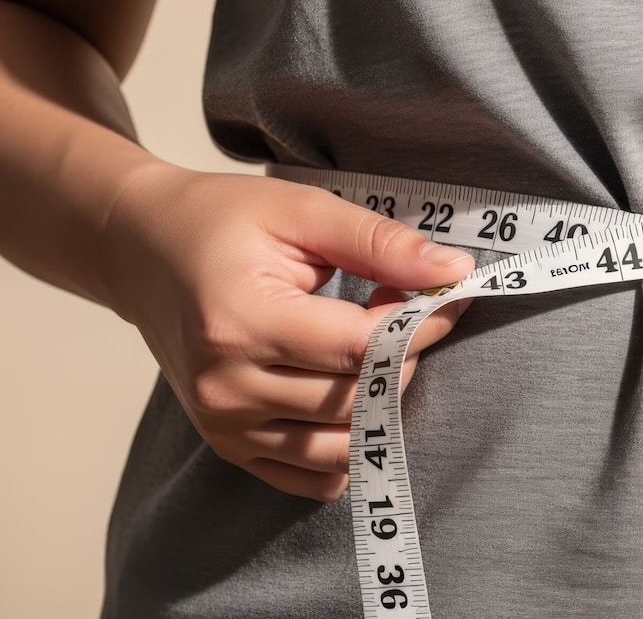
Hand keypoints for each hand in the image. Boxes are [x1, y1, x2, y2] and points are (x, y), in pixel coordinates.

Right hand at [98, 161, 474, 500]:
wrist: (142, 248)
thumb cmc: (223, 222)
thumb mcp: (304, 211)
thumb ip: (380, 244)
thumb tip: (453, 271)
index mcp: (240, 322)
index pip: (359, 349)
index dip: (417, 326)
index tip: (442, 296)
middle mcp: (225, 386)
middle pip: (354, 400)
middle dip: (400, 359)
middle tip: (402, 313)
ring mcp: (222, 424)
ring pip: (341, 446)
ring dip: (378, 404)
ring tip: (370, 350)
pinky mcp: (227, 445)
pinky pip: (312, 477)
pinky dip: (348, 446)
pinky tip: (350, 394)